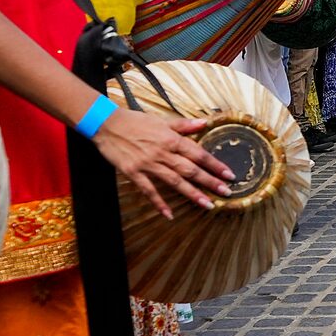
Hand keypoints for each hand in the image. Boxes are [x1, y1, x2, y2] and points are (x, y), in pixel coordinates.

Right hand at [95, 106, 228, 218]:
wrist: (106, 124)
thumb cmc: (135, 121)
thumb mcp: (162, 120)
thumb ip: (184, 125)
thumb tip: (205, 123)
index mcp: (171, 139)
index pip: (198, 153)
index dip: (215, 164)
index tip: (228, 174)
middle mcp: (162, 153)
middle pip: (190, 170)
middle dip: (210, 182)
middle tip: (226, 193)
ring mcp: (148, 164)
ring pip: (174, 181)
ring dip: (192, 194)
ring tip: (207, 205)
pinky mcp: (134, 173)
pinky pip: (149, 191)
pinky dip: (159, 203)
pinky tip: (169, 214)